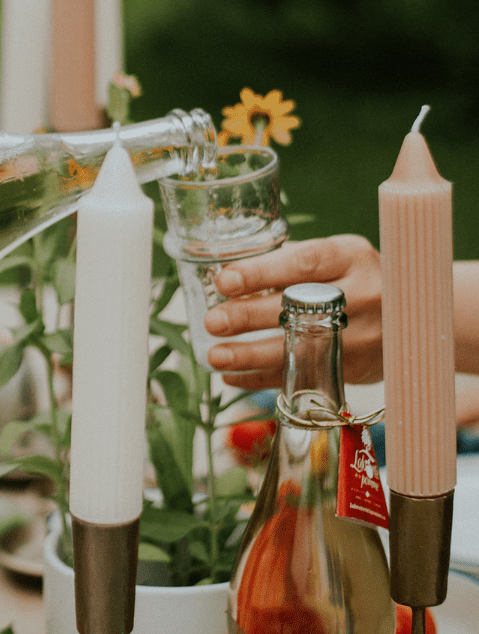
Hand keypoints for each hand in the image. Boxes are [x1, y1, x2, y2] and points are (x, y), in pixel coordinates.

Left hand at [203, 234, 383, 388]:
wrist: (419, 315)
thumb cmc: (360, 277)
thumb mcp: (339, 255)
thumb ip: (292, 260)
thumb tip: (230, 270)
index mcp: (351, 257)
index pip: (303, 263)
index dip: (261, 273)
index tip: (224, 281)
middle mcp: (361, 295)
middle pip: (297, 309)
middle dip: (248, 317)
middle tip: (213, 321)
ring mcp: (361, 336)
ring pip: (298, 349)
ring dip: (249, 356)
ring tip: (215, 356)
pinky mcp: (354, 368)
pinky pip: (301, 376)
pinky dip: (261, 378)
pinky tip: (232, 376)